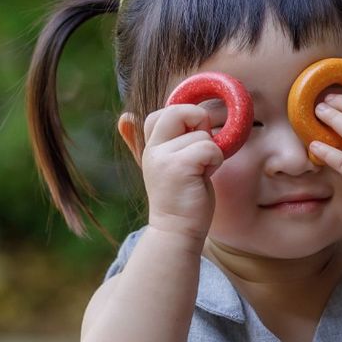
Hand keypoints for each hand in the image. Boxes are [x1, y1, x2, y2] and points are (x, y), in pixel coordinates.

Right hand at [141, 104, 223, 245]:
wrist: (177, 231)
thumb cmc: (181, 199)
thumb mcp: (167, 165)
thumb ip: (159, 142)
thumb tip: (125, 117)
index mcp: (151, 146)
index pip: (164, 112)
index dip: (185, 118)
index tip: (191, 141)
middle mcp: (152, 149)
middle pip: (178, 110)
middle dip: (199, 121)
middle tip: (201, 149)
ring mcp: (163, 157)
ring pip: (202, 134)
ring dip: (210, 153)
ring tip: (199, 173)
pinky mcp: (179, 166)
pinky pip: (209, 148)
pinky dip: (215, 161)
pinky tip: (204, 177)